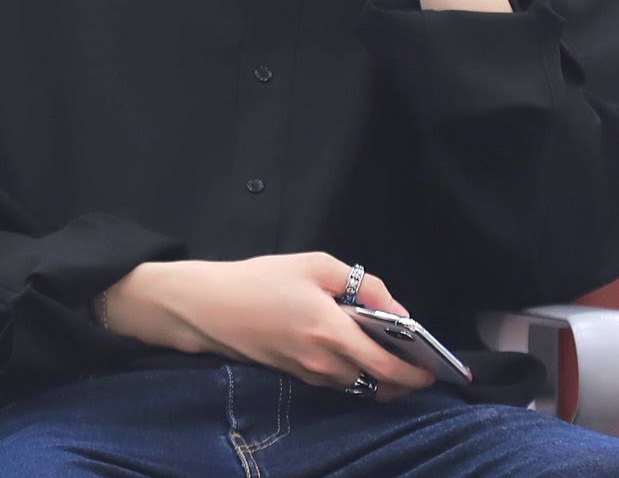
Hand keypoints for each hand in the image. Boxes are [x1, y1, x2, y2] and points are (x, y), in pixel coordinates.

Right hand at [120, 252, 435, 404]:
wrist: (210, 306)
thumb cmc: (262, 279)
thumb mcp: (316, 265)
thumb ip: (363, 285)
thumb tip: (396, 310)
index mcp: (332, 332)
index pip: (387, 366)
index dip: (416, 372)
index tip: (436, 368)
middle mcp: (323, 362)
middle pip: (377, 382)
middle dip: (404, 376)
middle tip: (419, 360)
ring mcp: (308, 374)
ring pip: (358, 383)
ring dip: (379, 373)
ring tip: (390, 348)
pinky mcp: (296, 375)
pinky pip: (337, 379)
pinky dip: (355, 369)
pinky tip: (355, 346)